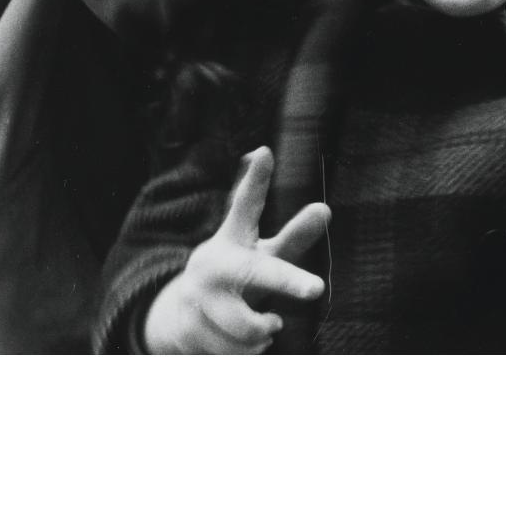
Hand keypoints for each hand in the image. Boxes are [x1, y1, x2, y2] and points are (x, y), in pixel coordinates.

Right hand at [142, 147, 329, 355]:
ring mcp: (195, 299)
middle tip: (316, 289)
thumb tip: (325, 208)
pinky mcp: (187, 333)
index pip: (245, 206)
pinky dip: (249, 352)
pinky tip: (249, 344)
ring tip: (268, 324)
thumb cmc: (236, 274)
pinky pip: (234, 354)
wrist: (180, 314)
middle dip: (287, 279)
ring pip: (246, 327)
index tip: (266, 152)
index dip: (256, 181)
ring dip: (265, 331)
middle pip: (255, 273)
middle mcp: (211, 264)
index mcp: (231, 238)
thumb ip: (294, 236)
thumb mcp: (262, 255)